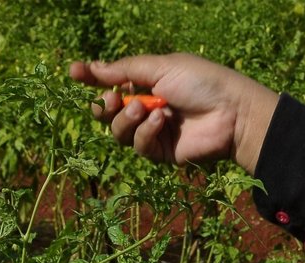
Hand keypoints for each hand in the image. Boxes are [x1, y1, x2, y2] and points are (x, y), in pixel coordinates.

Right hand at [69, 53, 278, 173]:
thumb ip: (125, 70)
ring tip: (147, 109)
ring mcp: (153, 132)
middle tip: (111, 100)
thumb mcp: (161, 67)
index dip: (91, 79)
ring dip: (127, 120)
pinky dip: (146, 132)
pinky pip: (139, 146)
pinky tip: (162, 121)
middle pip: (108, 113)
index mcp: (147, 83)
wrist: (231, 114)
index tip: (73, 73)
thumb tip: (93, 68)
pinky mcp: (161, 153)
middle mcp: (146, 108)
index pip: (111, 82)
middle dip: (105, 106)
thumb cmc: (201, 82)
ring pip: (119, 133)